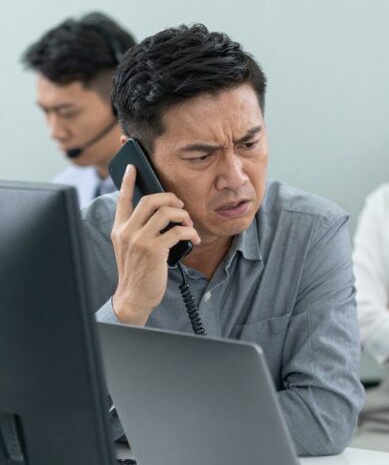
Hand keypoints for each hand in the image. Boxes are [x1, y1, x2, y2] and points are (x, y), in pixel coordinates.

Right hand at [110, 165, 200, 324]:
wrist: (134, 297)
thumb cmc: (138, 271)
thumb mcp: (132, 247)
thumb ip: (140, 230)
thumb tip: (162, 213)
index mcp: (119, 229)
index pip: (121, 199)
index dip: (126, 181)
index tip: (132, 167)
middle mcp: (126, 231)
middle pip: (150, 199)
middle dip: (171, 198)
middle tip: (181, 207)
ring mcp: (139, 239)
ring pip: (166, 212)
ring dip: (184, 216)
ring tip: (189, 226)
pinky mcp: (154, 250)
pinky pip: (178, 231)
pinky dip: (190, 233)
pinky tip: (193, 240)